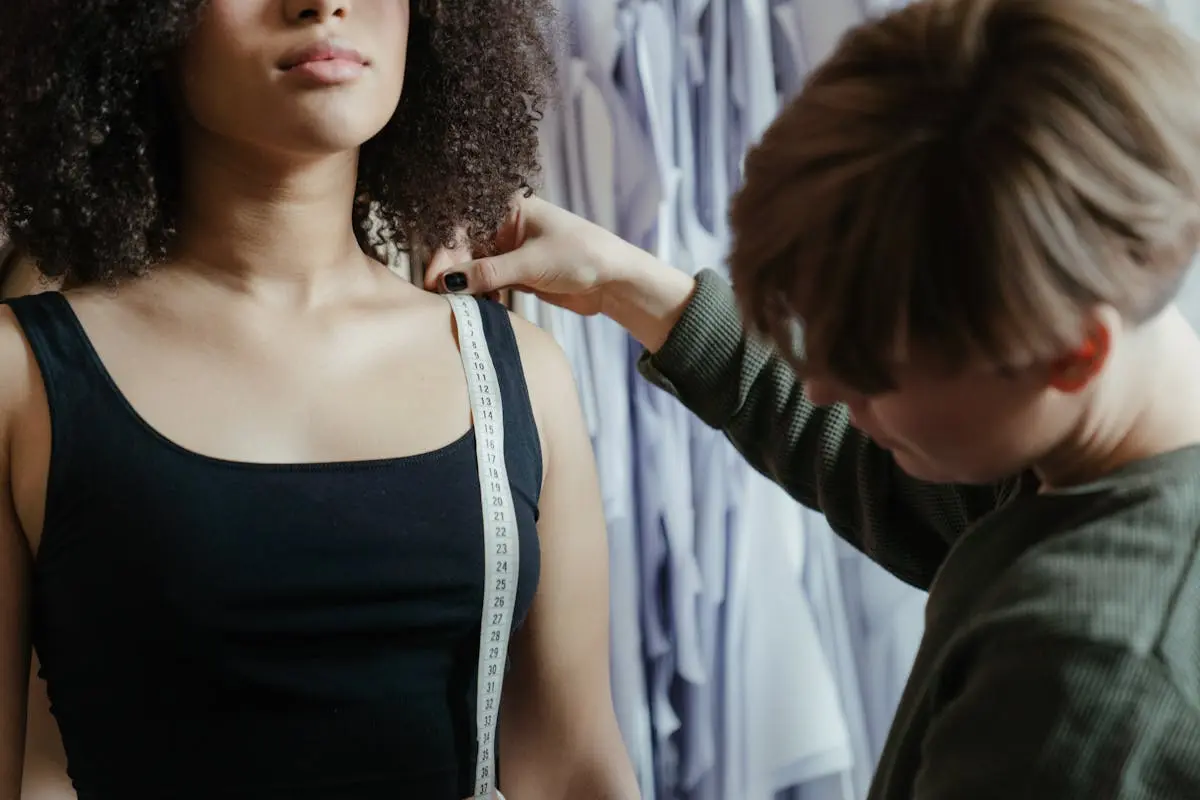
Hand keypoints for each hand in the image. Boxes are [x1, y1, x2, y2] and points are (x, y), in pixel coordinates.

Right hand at [424, 193, 696, 350]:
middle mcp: (505, 226)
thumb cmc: (581, 256)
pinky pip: (488, 284)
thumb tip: (448, 282)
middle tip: (441, 298)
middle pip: (464, 247)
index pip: (463, 224)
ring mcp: (510, 251)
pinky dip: (482, 296)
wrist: (615, 281)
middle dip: (453, 273)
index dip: (446, 250)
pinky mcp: (517, 274)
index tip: (435, 278)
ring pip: (474, 268)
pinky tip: (480, 309)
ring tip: (457, 306)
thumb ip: (489, 272)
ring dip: (466, 287)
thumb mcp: (532, 263)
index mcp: (508, 208)